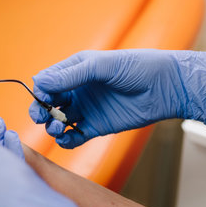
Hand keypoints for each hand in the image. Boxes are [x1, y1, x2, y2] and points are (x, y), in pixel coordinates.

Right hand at [29, 49, 205, 147]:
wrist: (166, 87)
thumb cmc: (137, 67)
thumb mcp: (102, 65)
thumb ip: (71, 75)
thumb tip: (39, 82)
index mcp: (75, 71)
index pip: (47, 82)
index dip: (41, 92)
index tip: (44, 98)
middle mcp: (77, 91)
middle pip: (48, 103)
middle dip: (40, 111)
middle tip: (41, 117)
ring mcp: (85, 110)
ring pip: (58, 121)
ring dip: (52, 126)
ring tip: (58, 127)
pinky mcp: (96, 127)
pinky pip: (74, 136)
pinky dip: (66, 141)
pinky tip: (67, 138)